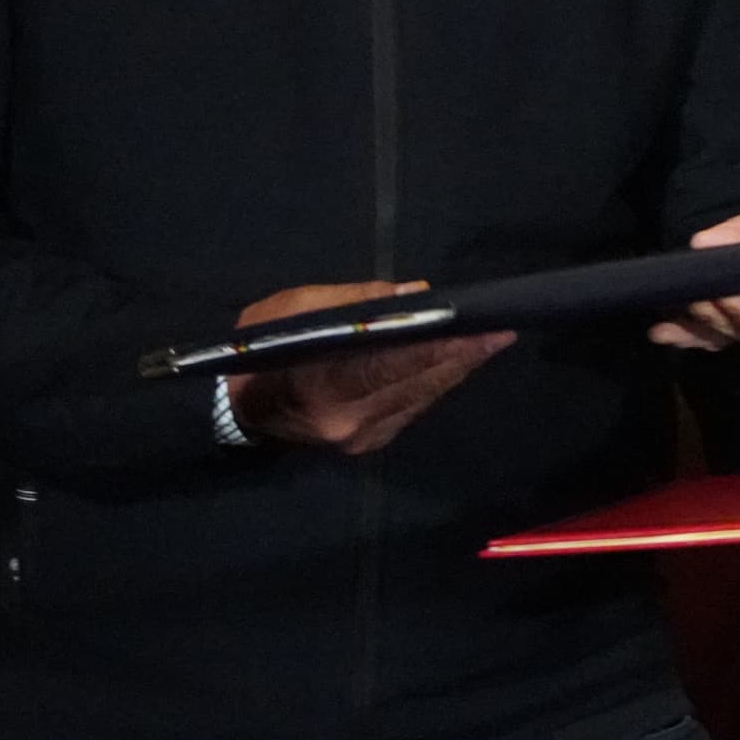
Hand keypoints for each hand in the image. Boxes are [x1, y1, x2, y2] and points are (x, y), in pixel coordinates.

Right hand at [227, 281, 511, 454]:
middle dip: (463, 356)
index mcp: (320, 386)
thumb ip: (355, 302)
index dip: (438, 347)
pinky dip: (435, 382)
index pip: (390, 364)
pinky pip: (413, 408)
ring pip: (422, 398)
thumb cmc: (259, 349)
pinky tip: (457, 361)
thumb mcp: (293, 309)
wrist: (236, 409)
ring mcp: (360, 439)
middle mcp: (347, 421)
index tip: (479, 329)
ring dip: (456, 368)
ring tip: (490, 340)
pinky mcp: (370, 445)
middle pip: (418, 384)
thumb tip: (416, 294)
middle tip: (503, 330)